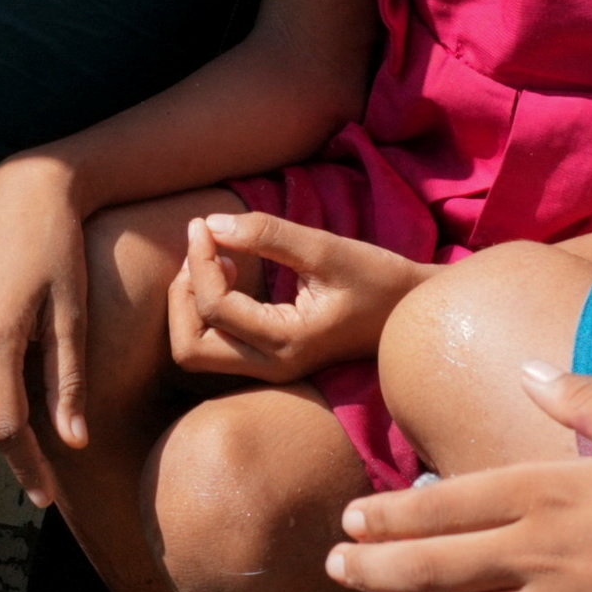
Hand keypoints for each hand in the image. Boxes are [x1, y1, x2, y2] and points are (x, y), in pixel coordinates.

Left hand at [166, 206, 421, 382]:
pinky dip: (205, 309)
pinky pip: (214, 343)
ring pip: (196, 350)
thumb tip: (211, 224)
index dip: (199, 260)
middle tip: (201, 248)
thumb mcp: (326, 249)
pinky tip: (230, 271)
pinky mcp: (269, 358)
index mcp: (288, 343)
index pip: (214, 308)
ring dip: (190, 303)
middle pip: (189, 347)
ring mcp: (270, 368)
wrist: (410, 312)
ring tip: (214, 257)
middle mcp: (273, 366)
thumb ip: (269, 235)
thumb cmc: (377, 278)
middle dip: (181, 295)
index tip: (203, 223)